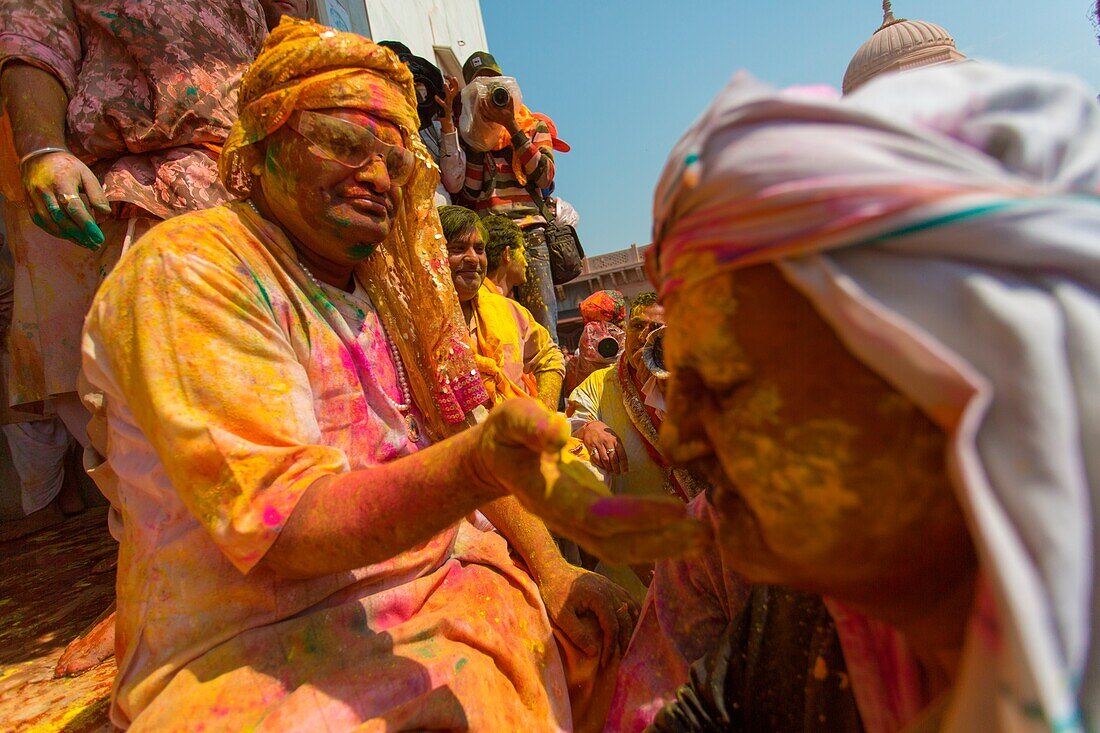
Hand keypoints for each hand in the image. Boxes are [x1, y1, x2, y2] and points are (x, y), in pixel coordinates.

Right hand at [21, 151, 109, 249]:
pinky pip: (41, 222)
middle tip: (95, 244)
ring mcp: (34, 198)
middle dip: (80, 235)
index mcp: (61, 181)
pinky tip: (70, 237)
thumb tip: (106, 214)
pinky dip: (56, 232)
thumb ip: (96, 194)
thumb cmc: (68, 166)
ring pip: (51, 223)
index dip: (87, 225)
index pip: (74, 208)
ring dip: (69, 237)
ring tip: (86, 244)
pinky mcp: (29, 203)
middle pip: (62, 219)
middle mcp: (44, 191)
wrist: (39, 156)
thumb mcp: (86, 174)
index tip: (99, 238)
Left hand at [434, 75, 460, 126]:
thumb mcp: (446, 99)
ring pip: (450, 96)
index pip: (455, 87)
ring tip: (445, 84)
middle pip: (455, 90)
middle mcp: (451, 100)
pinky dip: (439, 101)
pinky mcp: (446, 110)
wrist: (447, 121)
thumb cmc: (445, 110)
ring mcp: (449, 105)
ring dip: (448, 90)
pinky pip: (443, 105)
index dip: (452, 81)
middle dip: (454, 83)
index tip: (447, 75)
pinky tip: (436, 97)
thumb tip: (447, 83)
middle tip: (450, 77)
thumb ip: (447, 92)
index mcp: (452, 97)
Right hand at [474, 398, 709, 564]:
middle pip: (615, 544)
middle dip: (660, 542)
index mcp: (546, 496)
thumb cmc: (507, 434)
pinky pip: (626, 540)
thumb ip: (530, 425)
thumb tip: (559, 429)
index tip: (677, 507)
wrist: (497, 460)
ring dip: (665, 547)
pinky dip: (659, 539)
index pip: (595, 514)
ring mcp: (578, 524)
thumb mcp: (510, 418)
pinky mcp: (591, 521)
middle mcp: (564, 519)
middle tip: (706, 532)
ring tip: (706, 537)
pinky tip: (689, 531)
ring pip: (623, 549)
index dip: (635, 516)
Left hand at [477, 93, 516, 133]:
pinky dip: (481, 114)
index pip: (491, 106)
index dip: (488, 100)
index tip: (488, 96)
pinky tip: (480, 110)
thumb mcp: (511, 107)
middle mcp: (495, 115)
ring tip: (480, 102)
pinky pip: (484, 118)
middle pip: (486, 109)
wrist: (509, 123)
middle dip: (483, 103)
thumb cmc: (510, 115)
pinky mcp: (491, 120)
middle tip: (482, 98)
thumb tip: (509, 93)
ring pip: (484, 113)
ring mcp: (492, 118)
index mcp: (499, 112)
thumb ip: (510, 100)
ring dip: (481, 108)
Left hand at [538, 562, 638, 665]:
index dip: (610, 647)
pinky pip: (629, 601)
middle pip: (626, 620)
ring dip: (631, 629)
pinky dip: (632, 615)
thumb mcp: (561, 616)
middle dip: (623, 642)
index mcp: (599, 598)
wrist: (553, 569)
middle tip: (618, 660)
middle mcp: (611, 591)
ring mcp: (613, 586)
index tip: (605, 663)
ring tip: (624, 646)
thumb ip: (577, 633)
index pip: (612, 628)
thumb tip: (594, 653)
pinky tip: (629, 627)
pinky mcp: (611, 585)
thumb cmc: (554, 592)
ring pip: (632, 610)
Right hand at [576, 420, 627, 474]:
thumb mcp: (614, 437)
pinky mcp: (591, 446)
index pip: (622, 454)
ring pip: (605, 459)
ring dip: (608, 467)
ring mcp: (599, 444)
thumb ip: (618, 447)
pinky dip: (600, 464)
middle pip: (613, 458)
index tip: (625, 472)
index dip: (624, 465)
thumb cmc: (605, 433)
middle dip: (616, 468)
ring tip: (610, 471)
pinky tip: (602, 466)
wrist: (592, 426)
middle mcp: (608, 442)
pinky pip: (596, 458)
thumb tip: (621, 461)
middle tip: (617, 473)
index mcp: (616, 440)